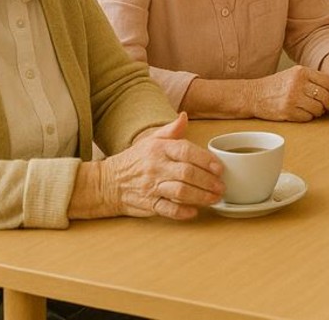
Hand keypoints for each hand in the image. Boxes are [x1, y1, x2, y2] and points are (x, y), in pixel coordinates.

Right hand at [79, 113, 223, 219]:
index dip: (206, 160)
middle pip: (187, 173)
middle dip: (208, 181)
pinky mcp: (148, 204)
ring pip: (180, 192)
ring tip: (214, 198)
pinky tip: (194, 211)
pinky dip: (182, 212)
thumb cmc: (134, 161)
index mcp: (159, 149)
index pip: (186, 151)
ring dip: (201, 196)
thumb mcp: (151, 141)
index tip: (219, 168)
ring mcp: (151, 187)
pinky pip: (167, 209)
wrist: (107, 182)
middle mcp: (156, 167)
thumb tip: (184, 116)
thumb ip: (171, 130)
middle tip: (221, 186)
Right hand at [248, 65, 328, 121]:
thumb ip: (313, 78)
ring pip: (319, 108)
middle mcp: (298, 83)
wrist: (254, 95)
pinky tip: (303, 113)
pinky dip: (309, 116)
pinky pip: (308, 117)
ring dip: (319, 111)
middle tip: (325, 106)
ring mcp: (292, 98)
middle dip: (328, 104)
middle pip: (326, 97)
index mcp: (302, 72)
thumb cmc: (277, 85)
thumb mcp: (294, 74)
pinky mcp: (287, 112)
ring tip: (313, 109)